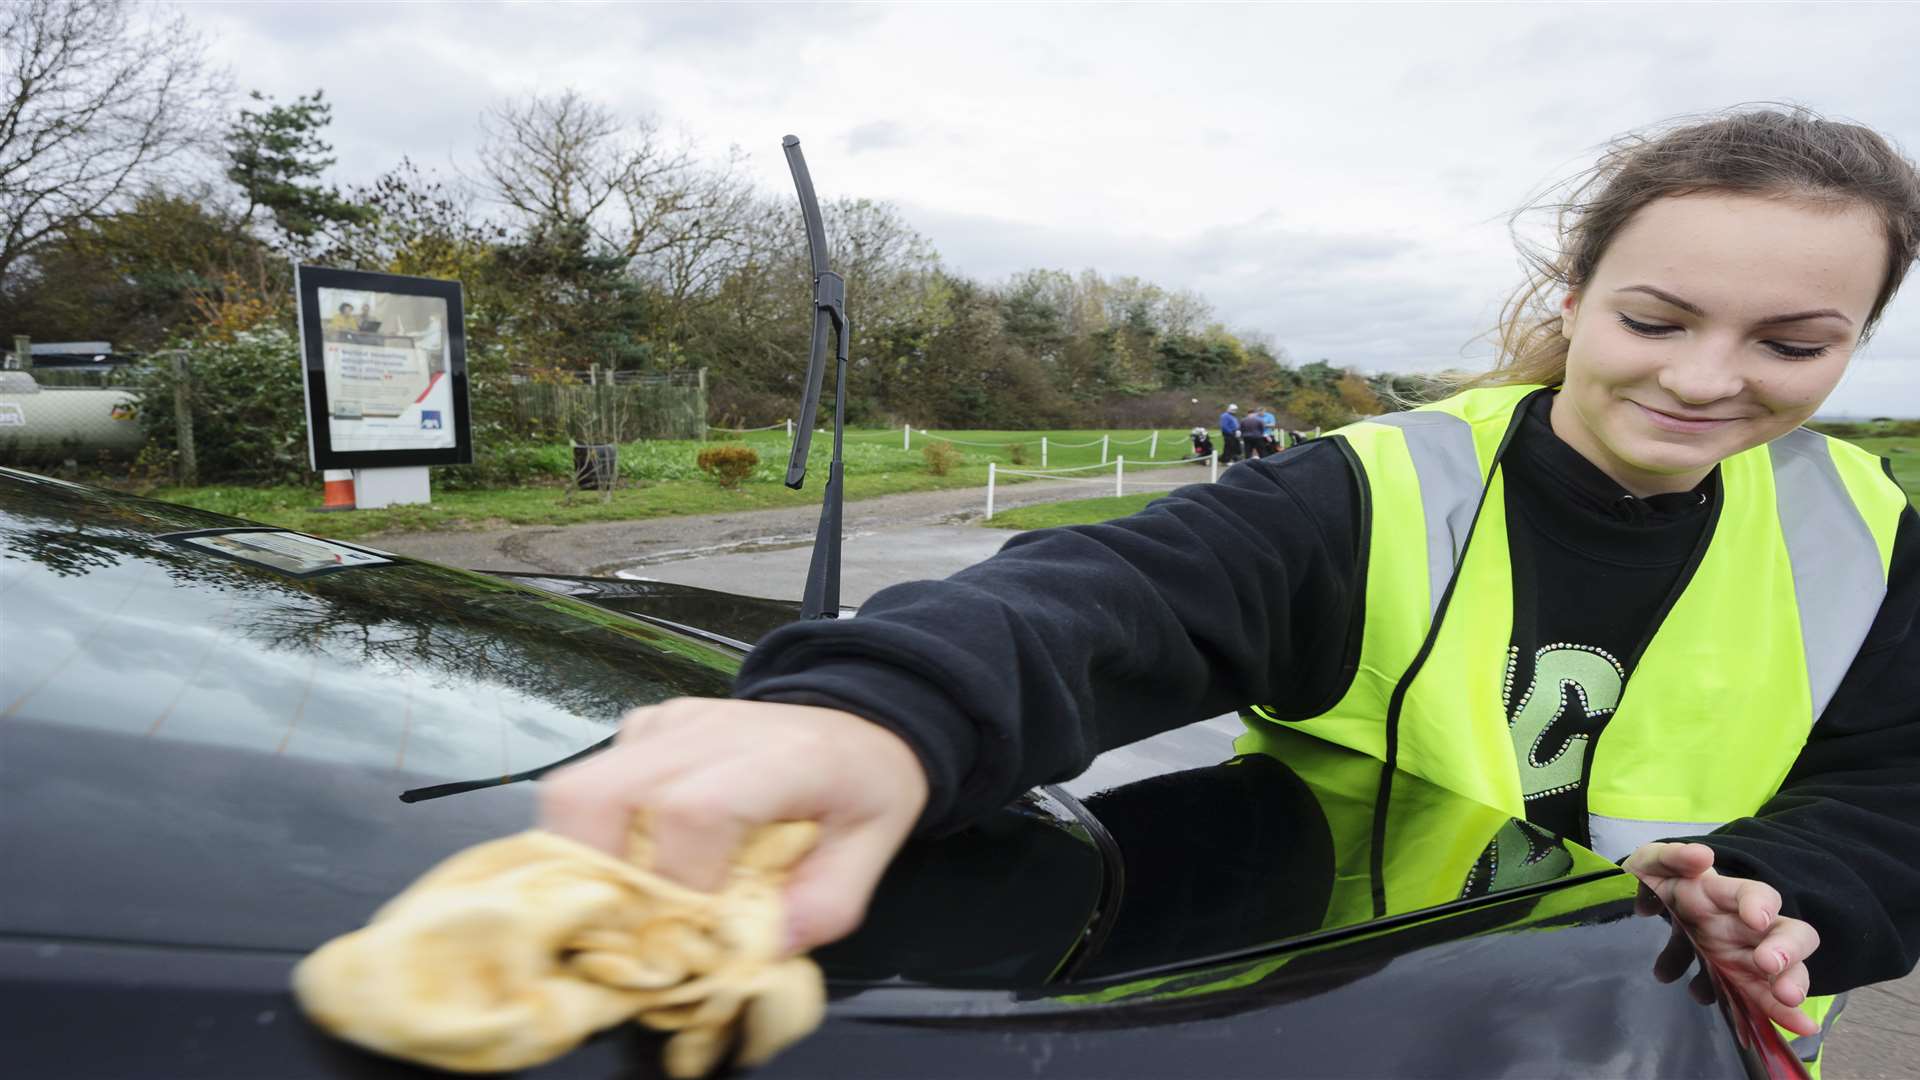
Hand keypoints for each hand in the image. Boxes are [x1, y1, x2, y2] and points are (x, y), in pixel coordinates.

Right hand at [540, 698, 928, 952]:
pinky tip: (646, 856)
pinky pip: (593, 783)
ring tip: (627, 902)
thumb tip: (747, 957)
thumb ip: (820, 909)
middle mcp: (711, 730)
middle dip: (590, 876)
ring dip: (583, 859)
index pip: (694, 812)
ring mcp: (670, 724)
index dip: (674, 886)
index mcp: (780, 758)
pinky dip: (600, 834)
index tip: (687, 937)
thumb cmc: (862, 787)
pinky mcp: (645, 729)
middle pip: (598, 794)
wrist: (857, 719)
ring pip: (575, 789)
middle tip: (624, 929)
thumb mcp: (873, 852)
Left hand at [1623, 841, 1819, 1036]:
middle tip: (1769, 966)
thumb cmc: (1659, 882)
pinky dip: (1759, 1015)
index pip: (1757, 894)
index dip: (1760, 904)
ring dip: (1779, 992)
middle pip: (1789, 936)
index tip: (1755, 919)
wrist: (1643, 909)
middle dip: (1788, 952)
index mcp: (1724, 895)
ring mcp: (1739, 957)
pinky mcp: (1730, 982)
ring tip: (1782, 1008)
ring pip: (1778, 975)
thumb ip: (1672, 857)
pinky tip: (1750, 1029)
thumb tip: (1701, 856)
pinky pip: (1750, 1000)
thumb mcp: (1654, 863)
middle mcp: (1742, 928)